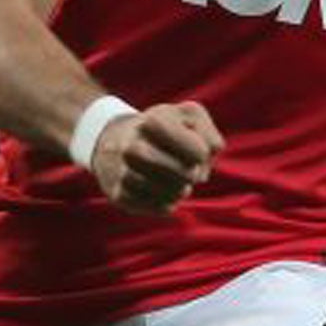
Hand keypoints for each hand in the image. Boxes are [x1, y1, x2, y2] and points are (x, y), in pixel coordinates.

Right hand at [90, 102, 223, 213]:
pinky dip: (166, 203)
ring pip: (170, 195)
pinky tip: (162, 192)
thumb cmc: (164, 129)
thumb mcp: (190, 117)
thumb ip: (210, 137)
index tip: (192, 148)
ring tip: (175, 181)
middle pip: (186, 174)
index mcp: (153, 122)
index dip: (202, 154)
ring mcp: (121, 171)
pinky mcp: (118, 194)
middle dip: (191, 174)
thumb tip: (201, 172)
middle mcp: (131, 146)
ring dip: (179, 191)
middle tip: (186, 170)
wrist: (116, 139)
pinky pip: (157, 208)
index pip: (199, 152)